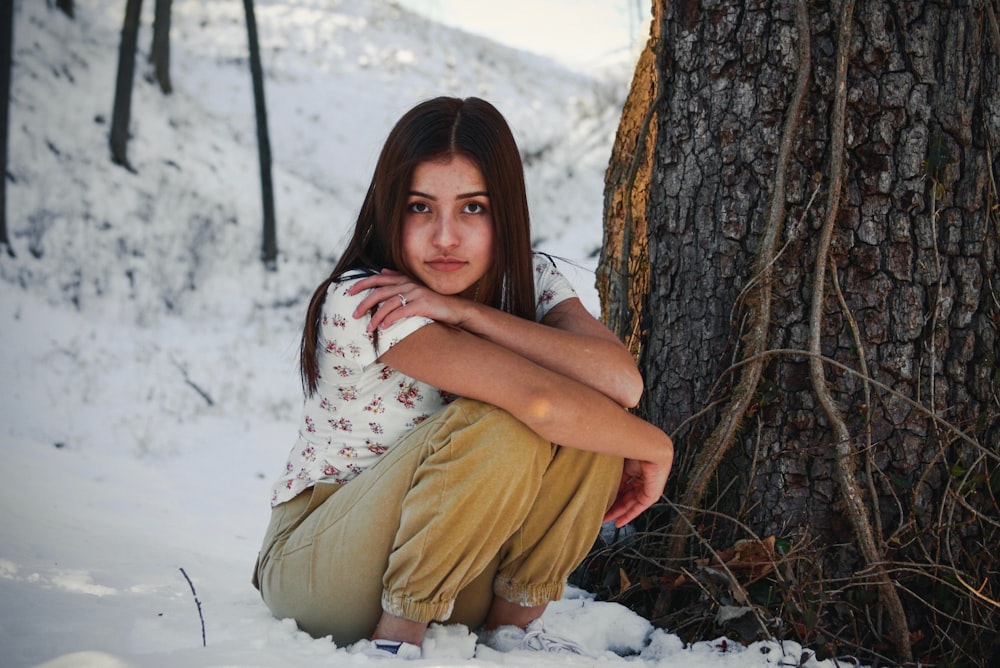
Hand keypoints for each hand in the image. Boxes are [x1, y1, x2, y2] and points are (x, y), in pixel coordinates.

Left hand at [348, 270, 471, 331]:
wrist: (456, 310)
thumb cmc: (433, 302)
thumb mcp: (415, 289)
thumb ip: (399, 280)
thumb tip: (383, 271)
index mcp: (404, 280)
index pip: (378, 278)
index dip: (362, 283)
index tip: (349, 292)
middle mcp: (408, 284)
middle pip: (379, 292)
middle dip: (364, 303)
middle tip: (354, 315)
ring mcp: (415, 293)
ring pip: (388, 304)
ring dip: (375, 317)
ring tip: (368, 328)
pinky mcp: (422, 304)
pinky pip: (401, 312)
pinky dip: (390, 320)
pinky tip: (383, 328)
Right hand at [603, 456, 670, 527]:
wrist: (649, 447)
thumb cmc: (635, 449)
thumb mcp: (620, 465)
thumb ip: (614, 475)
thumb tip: (600, 483)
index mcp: (636, 469)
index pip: (623, 485)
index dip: (612, 494)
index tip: (603, 500)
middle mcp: (643, 479)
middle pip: (626, 496)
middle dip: (613, 505)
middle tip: (601, 512)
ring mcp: (649, 487)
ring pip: (631, 503)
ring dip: (618, 512)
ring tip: (605, 518)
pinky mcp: (653, 494)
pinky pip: (639, 508)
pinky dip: (628, 515)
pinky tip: (619, 521)